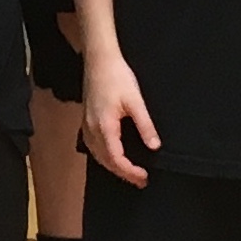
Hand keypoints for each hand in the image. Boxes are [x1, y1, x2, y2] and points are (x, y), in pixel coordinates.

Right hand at [83, 53, 157, 186]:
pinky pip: (93, 146)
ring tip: (129, 172)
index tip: (145, 177)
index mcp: (105, 127)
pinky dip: (104, 156)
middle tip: (141, 180)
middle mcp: (92, 130)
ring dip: (113, 166)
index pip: (116, 159)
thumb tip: (154, 146)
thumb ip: (145, 125)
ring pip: (97, 156)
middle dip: (123, 173)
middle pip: (105, 161)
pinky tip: (112, 155)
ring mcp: (87, 125)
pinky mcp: (86, 120)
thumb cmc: (117, 77)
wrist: (99, 60)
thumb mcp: (136, 101)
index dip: (130, 172)